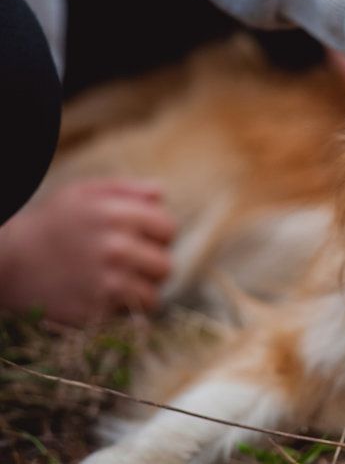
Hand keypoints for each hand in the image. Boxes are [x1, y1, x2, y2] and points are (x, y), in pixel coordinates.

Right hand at [0, 178, 175, 324]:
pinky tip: (103, 297)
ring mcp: (106, 281)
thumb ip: (126, 190)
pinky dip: (122, 309)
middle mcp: (116, 246)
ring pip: (153, 295)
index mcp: (117, 214)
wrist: (6, 262)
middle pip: (165, 265)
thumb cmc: (50, 223)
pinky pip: (130, 314)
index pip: (168, 229)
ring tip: (119, 283)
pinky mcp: (95, 310)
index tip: (141, 240)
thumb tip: (161, 194)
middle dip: (151, 266)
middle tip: (128, 266)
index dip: (158, 236)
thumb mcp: (82, 193)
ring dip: (140, 292)